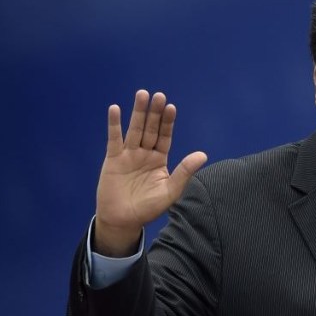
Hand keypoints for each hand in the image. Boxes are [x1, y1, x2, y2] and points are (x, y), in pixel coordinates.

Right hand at [94, 90, 207, 255]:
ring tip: (142, 94)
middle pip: (151, 129)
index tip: (171, 107)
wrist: (123, 220)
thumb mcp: (170, 191)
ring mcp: (128, 155)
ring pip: (135, 130)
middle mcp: (145, 154)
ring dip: (138, 112)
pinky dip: (114, 124)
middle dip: (155, 112)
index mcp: (160, 160)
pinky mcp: (113, 159)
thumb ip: (185, 171)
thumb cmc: (148, 208)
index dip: (168, 122)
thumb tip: (203, 154)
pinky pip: (114, 139)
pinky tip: (115, 109)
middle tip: (158, 95)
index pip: (165, 136)